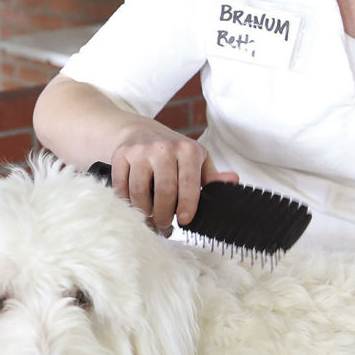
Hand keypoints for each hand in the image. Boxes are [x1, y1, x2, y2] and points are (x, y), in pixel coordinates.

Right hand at [107, 127, 236, 231]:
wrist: (140, 131)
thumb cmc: (172, 151)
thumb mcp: (196, 159)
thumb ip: (212, 175)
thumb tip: (233, 181)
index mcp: (187, 149)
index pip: (189, 182)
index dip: (186, 205)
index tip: (184, 220)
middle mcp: (163, 147)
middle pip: (164, 190)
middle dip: (164, 214)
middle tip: (164, 223)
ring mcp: (140, 150)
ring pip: (140, 191)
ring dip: (144, 211)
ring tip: (149, 216)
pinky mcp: (121, 154)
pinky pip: (121, 187)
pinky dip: (127, 202)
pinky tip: (134, 205)